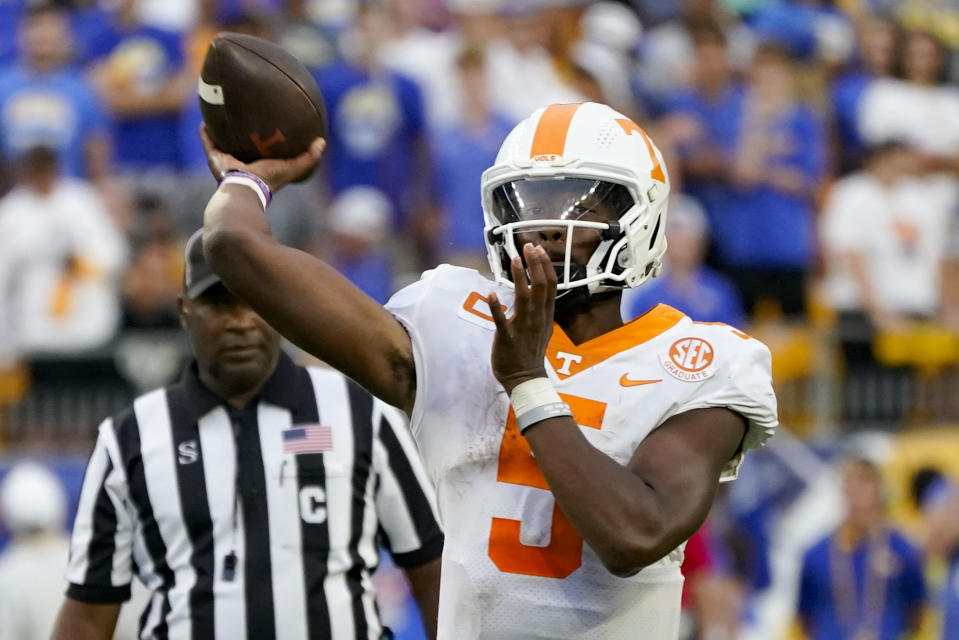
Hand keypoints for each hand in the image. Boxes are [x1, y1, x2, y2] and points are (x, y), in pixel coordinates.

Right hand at [199, 124, 324, 191]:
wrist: (246, 188)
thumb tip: (322, 142)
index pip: (264, 151)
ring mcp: (228, 162)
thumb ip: (308, 157)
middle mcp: (243, 164)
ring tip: (220, 114)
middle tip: (244, 114)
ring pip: (223, 143)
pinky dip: (205, 134)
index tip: (269, 125)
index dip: (267, 140)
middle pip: (242, 146)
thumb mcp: (293, 167)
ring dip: (221, 131)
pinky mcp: (215, 160)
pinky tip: (204, 121)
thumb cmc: (270, 179)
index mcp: (260, 166)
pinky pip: (208, 144)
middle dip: (243, 134)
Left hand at [487, 243, 555, 393]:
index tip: (538, 249)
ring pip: (524, 298)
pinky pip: (502, 321)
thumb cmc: (531, 352)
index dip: (545, 265)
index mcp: (545, 315)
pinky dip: (497, 308)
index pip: (550, 285)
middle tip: (528, 246)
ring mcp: (523, 328)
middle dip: (535, 264)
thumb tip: (538, 292)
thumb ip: (540, 309)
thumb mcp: (542, 328)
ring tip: (515, 259)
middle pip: (540, 286)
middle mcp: (537, 318)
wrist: (525, 379)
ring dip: (519, 278)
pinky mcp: (507, 338)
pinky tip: (491, 293)